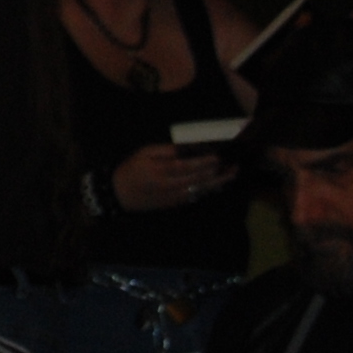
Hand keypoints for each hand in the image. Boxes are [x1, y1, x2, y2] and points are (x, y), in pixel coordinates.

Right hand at [109, 143, 234, 214]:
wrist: (120, 194)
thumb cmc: (131, 169)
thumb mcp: (144, 153)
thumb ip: (165, 151)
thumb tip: (186, 149)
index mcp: (158, 171)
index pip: (185, 166)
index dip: (202, 163)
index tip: (217, 157)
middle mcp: (168, 186)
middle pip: (196, 180)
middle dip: (216, 173)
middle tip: (232, 166)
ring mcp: (172, 197)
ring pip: (198, 190)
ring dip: (216, 183)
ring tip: (231, 175)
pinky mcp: (174, 203)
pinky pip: (194, 197)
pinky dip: (207, 190)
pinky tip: (218, 184)